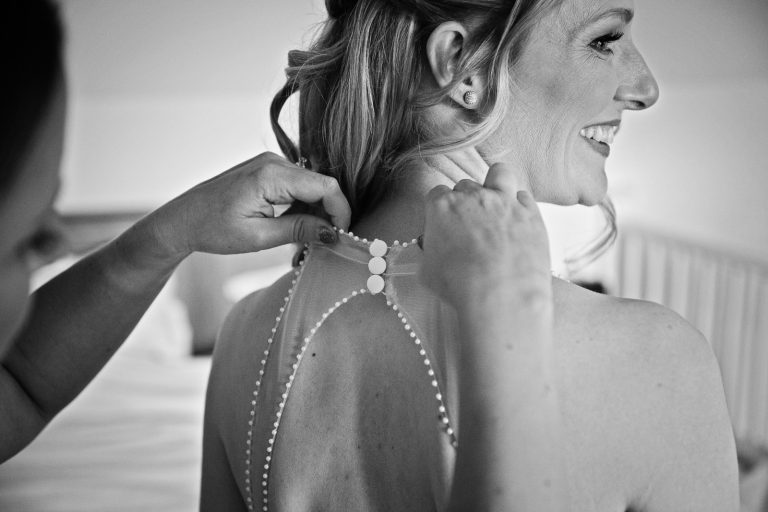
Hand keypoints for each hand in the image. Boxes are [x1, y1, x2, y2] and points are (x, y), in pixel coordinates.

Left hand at [147, 152, 351, 260]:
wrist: (182, 220)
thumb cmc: (213, 229)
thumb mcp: (259, 237)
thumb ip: (299, 231)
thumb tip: (333, 233)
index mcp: (271, 175)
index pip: (325, 187)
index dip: (341, 212)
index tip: (342, 237)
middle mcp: (274, 162)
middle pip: (321, 187)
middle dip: (327, 217)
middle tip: (320, 247)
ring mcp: (271, 164)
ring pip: (311, 189)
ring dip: (314, 217)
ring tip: (301, 246)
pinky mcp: (268, 171)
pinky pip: (297, 189)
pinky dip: (302, 211)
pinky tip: (293, 232)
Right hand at [419, 162, 550, 306]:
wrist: (501, 297)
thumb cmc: (459, 287)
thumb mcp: (427, 272)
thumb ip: (430, 252)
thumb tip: (435, 250)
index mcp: (442, 207)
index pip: (436, 194)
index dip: (439, 210)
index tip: (444, 225)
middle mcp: (474, 197)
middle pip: (466, 187)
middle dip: (466, 203)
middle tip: (469, 226)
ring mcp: (505, 201)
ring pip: (499, 173)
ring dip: (495, 184)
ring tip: (496, 205)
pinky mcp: (531, 213)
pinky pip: (524, 197)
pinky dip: (520, 206)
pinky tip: (517, 223)